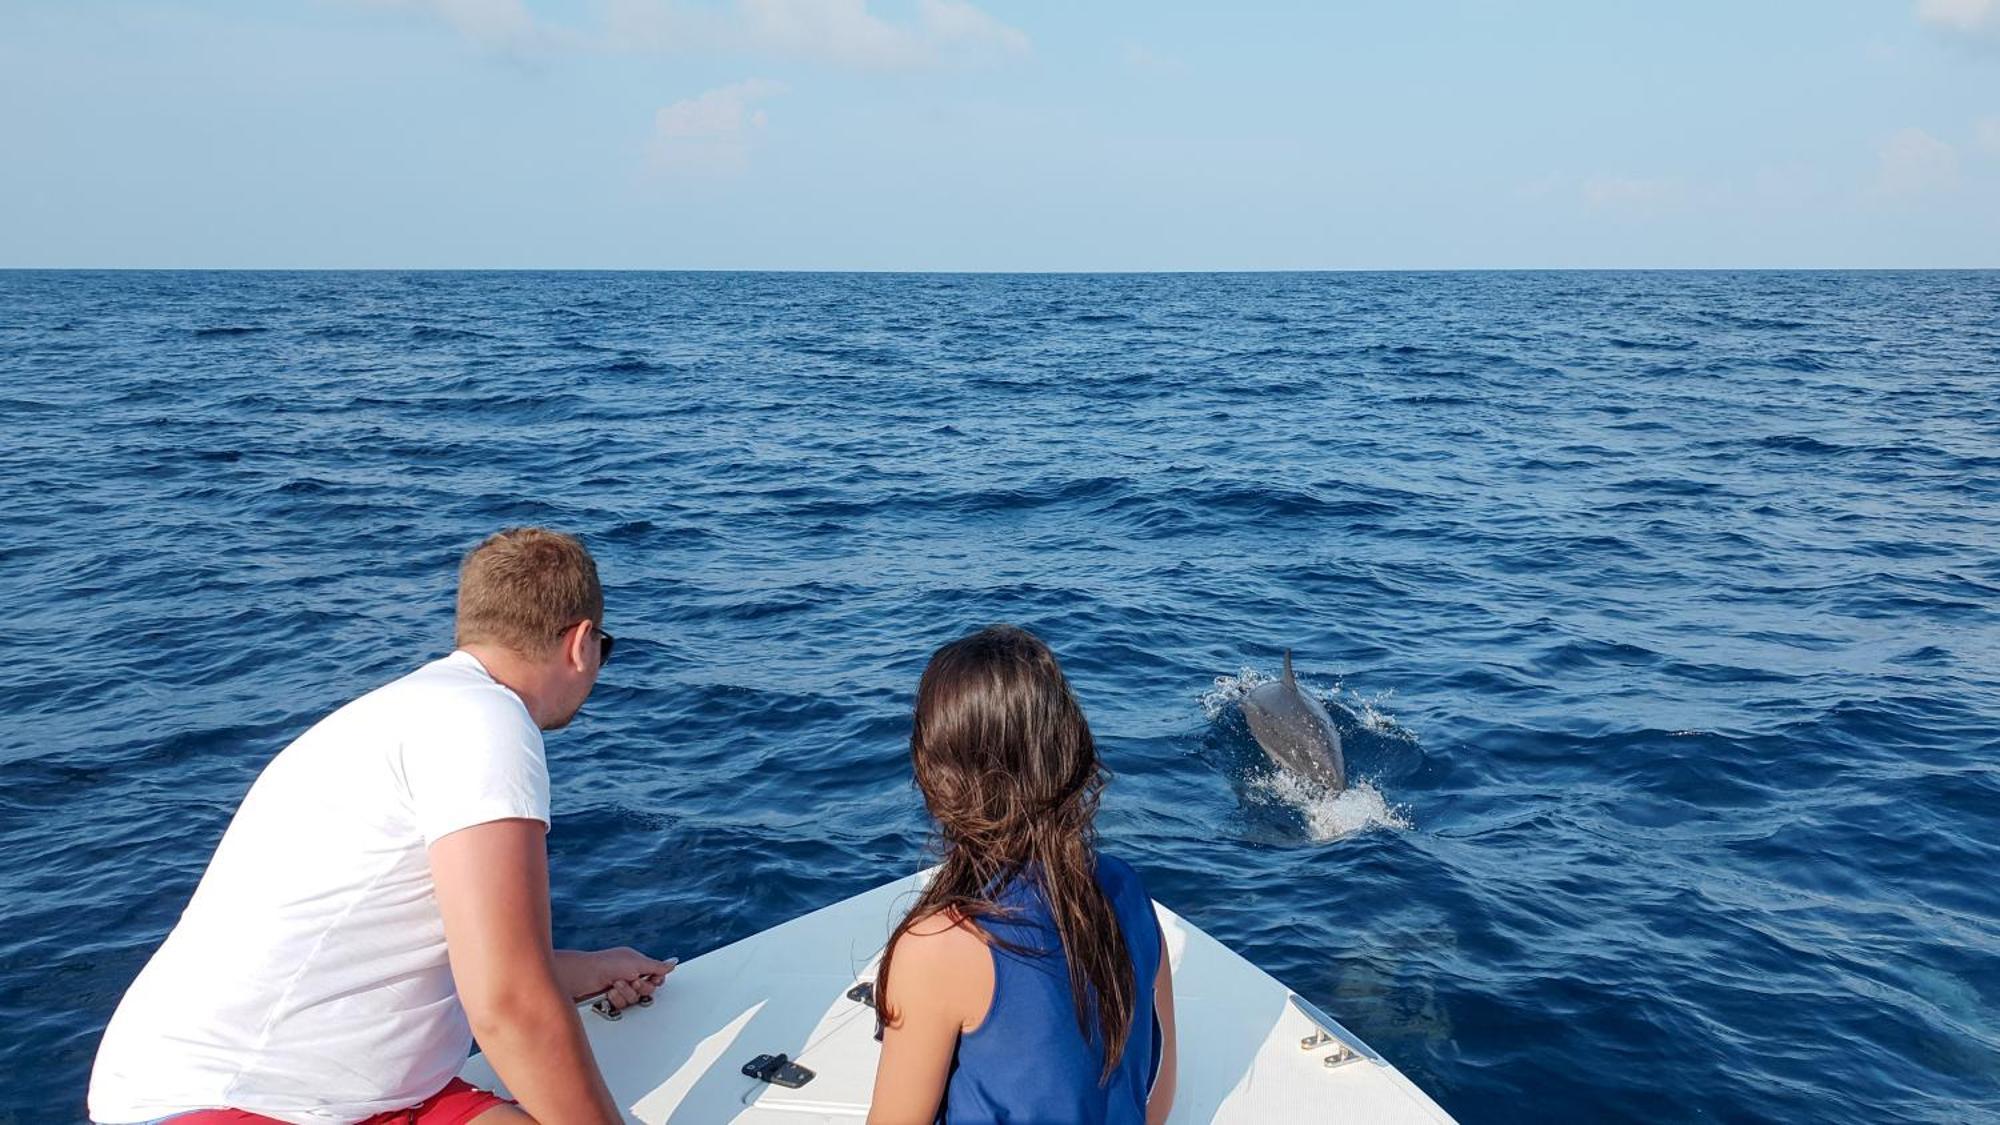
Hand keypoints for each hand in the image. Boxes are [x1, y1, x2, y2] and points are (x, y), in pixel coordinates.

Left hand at [561, 946, 676, 1010]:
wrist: (580, 977)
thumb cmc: (604, 965)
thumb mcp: (636, 963)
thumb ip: (657, 966)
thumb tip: (673, 963)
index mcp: (635, 963)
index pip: (654, 975)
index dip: (655, 980)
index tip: (652, 978)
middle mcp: (628, 974)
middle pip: (646, 990)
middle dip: (639, 987)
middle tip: (631, 982)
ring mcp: (619, 987)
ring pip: (634, 1000)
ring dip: (626, 994)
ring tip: (615, 986)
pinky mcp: (609, 999)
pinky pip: (622, 1006)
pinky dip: (616, 1000)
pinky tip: (609, 993)